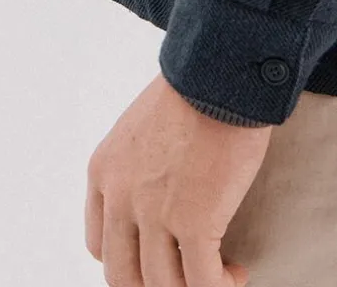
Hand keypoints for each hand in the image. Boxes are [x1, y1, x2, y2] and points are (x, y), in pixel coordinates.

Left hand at [85, 69, 272, 285]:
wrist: (221, 72)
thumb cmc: (194, 87)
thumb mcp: (141, 124)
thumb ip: (138, 162)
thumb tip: (162, 189)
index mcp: (104, 171)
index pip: (99, 243)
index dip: (130, 259)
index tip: (161, 254)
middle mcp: (120, 198)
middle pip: (122, 275)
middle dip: (154, 284)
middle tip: (184, 276)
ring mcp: (154, 215)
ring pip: (161, 286)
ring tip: (221, 275)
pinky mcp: (195, 224)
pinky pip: (202, 283)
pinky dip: (220, 286)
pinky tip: (237, 274)